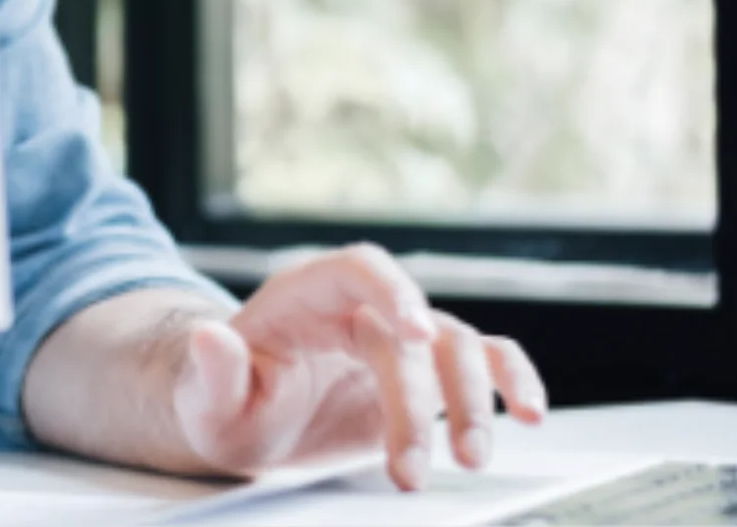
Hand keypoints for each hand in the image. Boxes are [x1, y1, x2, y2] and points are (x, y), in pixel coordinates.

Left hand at [170, 244, 545, 490]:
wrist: (248, 421)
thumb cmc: (226, 402)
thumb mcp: (206, 400)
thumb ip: (213, 371)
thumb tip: (206, 337)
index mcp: (306, 295)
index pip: (359, 269)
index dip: (393, 291)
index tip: (416, 332)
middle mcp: (359, 308)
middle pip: (411, 331)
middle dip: (421, 400)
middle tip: (413, 468)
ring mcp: (397, 339)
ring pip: (456, 346)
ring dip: (472, 400)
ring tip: (471, 457)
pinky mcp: (424, 375)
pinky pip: (482, 361)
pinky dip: (512, 380)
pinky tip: (530, 413)